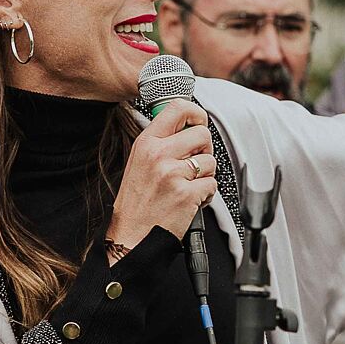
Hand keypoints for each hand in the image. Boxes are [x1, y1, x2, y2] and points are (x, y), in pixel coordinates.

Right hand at [108, 99, 216, 243]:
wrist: (132, 235)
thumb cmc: (138, 202)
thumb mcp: (140, 161)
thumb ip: (162, 141)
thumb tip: (187, 125)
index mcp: (146, 143)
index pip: (177, 108)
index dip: (196, 113)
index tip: (198, 122)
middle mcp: (159, 154)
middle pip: (202, 134)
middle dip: (204, 149)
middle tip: (194, 163)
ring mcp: (173, 174)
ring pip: (211, 160)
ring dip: (206, 175)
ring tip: (189, 185)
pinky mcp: (186, 194)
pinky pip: (212, 184)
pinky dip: (207, 194)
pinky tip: (191, 200)